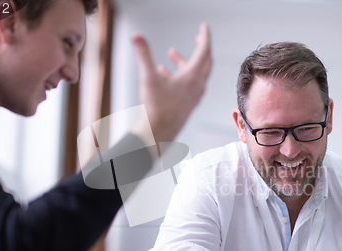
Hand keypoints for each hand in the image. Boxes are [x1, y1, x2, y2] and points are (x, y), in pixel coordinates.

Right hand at [131, 22, 211, 142]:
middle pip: (206, 61)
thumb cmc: (156, 108)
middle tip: (198, 38)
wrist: (159, 132)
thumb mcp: (148, 77)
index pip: (204, 50)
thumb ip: (143, 54)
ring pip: (196, 73)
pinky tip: (165, 73)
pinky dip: (181, 74)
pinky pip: (190, 84)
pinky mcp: (189, 103)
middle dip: (201, 47)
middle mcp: (197, 86)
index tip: (204, 26)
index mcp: (192, 76)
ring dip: (185, 61)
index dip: (205, 36)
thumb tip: (136, 36)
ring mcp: (195, 96)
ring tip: (171, 53)